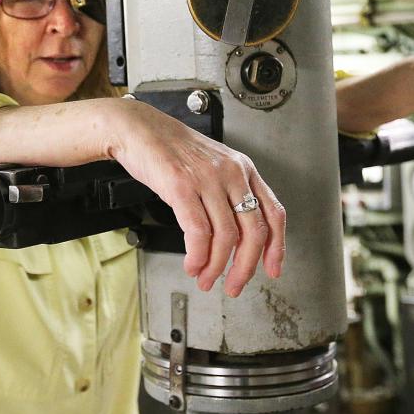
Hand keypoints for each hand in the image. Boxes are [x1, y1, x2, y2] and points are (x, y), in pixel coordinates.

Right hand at [108, 100, 285, 296]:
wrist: (137, 128)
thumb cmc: (169, 148)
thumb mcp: (211, 165)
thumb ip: (227, 193)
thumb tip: (236, 237)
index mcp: (242, 168)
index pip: (274, 212)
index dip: (277, 246)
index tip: (273, 269)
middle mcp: (230, 172)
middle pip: (253, 231)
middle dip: (245, 267)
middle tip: (233, 285)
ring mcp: (207, 178)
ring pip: (226, 237)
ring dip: (216, 267)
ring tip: (205, 279)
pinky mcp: (181, 185)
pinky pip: (198, 232)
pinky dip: (198, 256)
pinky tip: (192, 265)